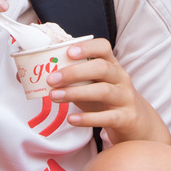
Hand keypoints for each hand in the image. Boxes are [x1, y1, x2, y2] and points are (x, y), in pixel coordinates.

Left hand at [45, 38, 166, 144]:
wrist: (136, 123)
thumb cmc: (107, 100)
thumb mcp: (93, 84)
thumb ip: (73, 78)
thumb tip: (35, 76)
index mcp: (112, 66)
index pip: (104, 48)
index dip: (87, 48)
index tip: (68, 52)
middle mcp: (121, 78)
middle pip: (102, 68)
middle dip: (75, 72)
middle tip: (51, 79)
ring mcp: (125, 98)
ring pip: (103, 91)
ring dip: (76, 93)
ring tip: (54, 97)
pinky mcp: (126, 118)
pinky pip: (108, 117)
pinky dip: (88, 118)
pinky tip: (72, 119)